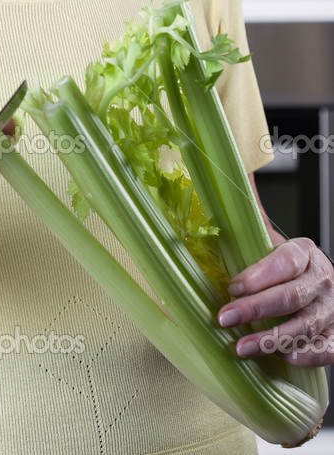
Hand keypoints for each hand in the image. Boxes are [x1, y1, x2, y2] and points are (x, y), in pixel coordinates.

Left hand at [217, 237, 333, 366]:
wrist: (319, 284)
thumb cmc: (285, 266)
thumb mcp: (272, 244)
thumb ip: (252, 225)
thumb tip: (224, 189)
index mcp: (305, 253)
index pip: (284, 262)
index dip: (257, 276)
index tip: (231, 287)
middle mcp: (323, 280)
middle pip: (290, 296)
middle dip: (255, 309)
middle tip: (224, 318)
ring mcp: (332, 309)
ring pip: (305, 326)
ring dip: (271, 339)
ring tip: (241, 347)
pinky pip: (326, 350)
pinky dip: (305, 355)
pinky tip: (283, 357)